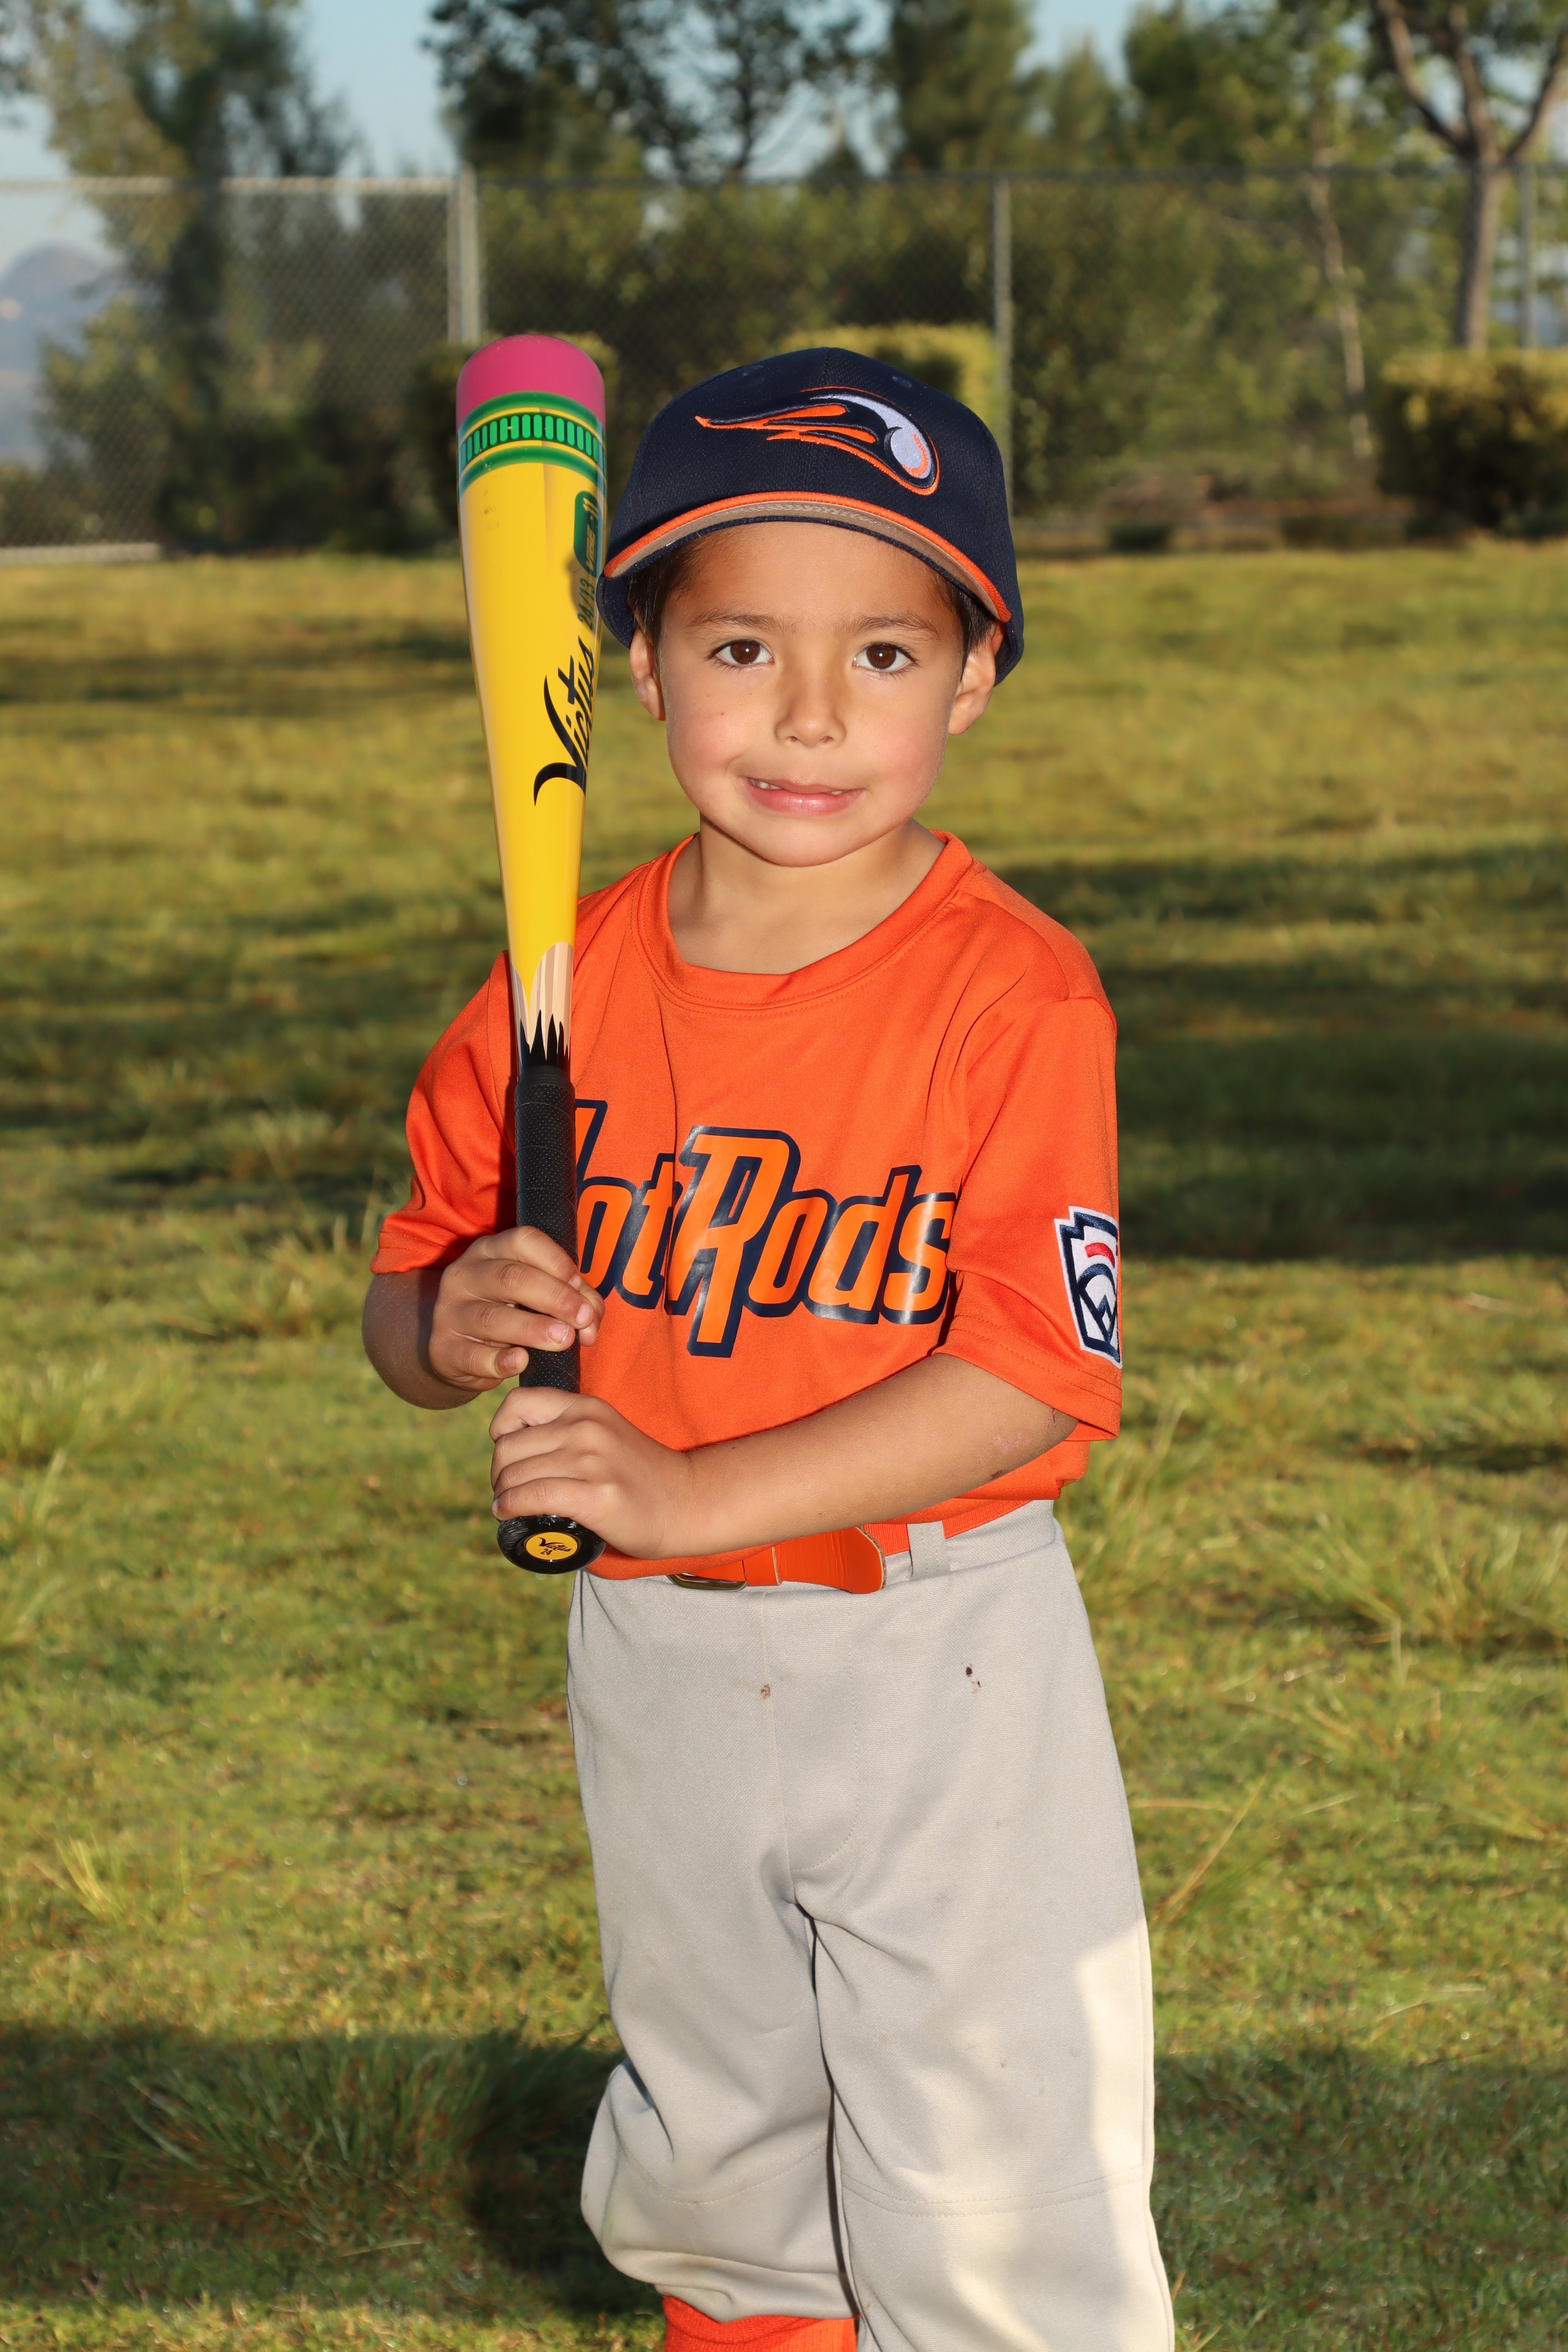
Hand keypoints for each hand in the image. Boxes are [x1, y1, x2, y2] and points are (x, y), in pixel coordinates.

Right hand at [428, 1227, 602, 1394]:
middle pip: (511, 1277)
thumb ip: (571, 1299)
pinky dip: (501, 1361)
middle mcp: (465, 1275)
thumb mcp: (537, 1296)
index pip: (522, 1240)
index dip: (555, 1260)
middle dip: (553, 1297)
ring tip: (564, 1339)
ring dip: (534, 1329)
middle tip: (581, 1319)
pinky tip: (522, 1362)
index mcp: (490, 1251)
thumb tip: (590, 1318)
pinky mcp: (444, 1349)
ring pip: (493, 1317)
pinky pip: (474, 1355)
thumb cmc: (509, 1314)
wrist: (457, 1350)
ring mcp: (450, 1312)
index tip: (578, 1285)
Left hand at [488, 1388, 698, 1559]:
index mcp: (586, 1408)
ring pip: (516, 1473)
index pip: (518, 1403)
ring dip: (502, 1494)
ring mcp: (591, 1461)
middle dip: (498, 1472)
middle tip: (507, 1489)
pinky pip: (532, 1496)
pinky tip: (508, 1514)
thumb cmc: (640, 1475)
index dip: (500, 1430)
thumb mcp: (605, 1433)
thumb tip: (515, 1446)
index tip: (509, 1453)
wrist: (687, 1502)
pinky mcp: (596, 1495)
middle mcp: (586, 1428)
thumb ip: (569, 1430)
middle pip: (508, 1446)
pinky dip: (511, 1507)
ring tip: (507, 1504)